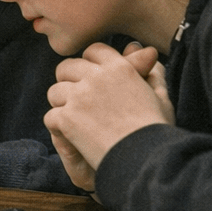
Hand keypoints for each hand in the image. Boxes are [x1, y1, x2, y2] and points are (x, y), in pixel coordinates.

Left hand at [44, 42, 171, 187]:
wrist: (146, 158)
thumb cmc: (157, 130)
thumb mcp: (161, 97)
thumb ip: (152, 72)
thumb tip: (148, 51)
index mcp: (119, 68)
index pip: (94, 51)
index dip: (89, 63)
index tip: (91, 78)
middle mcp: (96, 77)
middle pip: (66, 68)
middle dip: (68, 81)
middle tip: (77, 100)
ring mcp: (79, 97)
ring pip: (54, 92)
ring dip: (61, 105)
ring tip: (75, 121)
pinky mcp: (67, 118)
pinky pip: (50, 117)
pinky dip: (58, 128)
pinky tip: (71, 136)